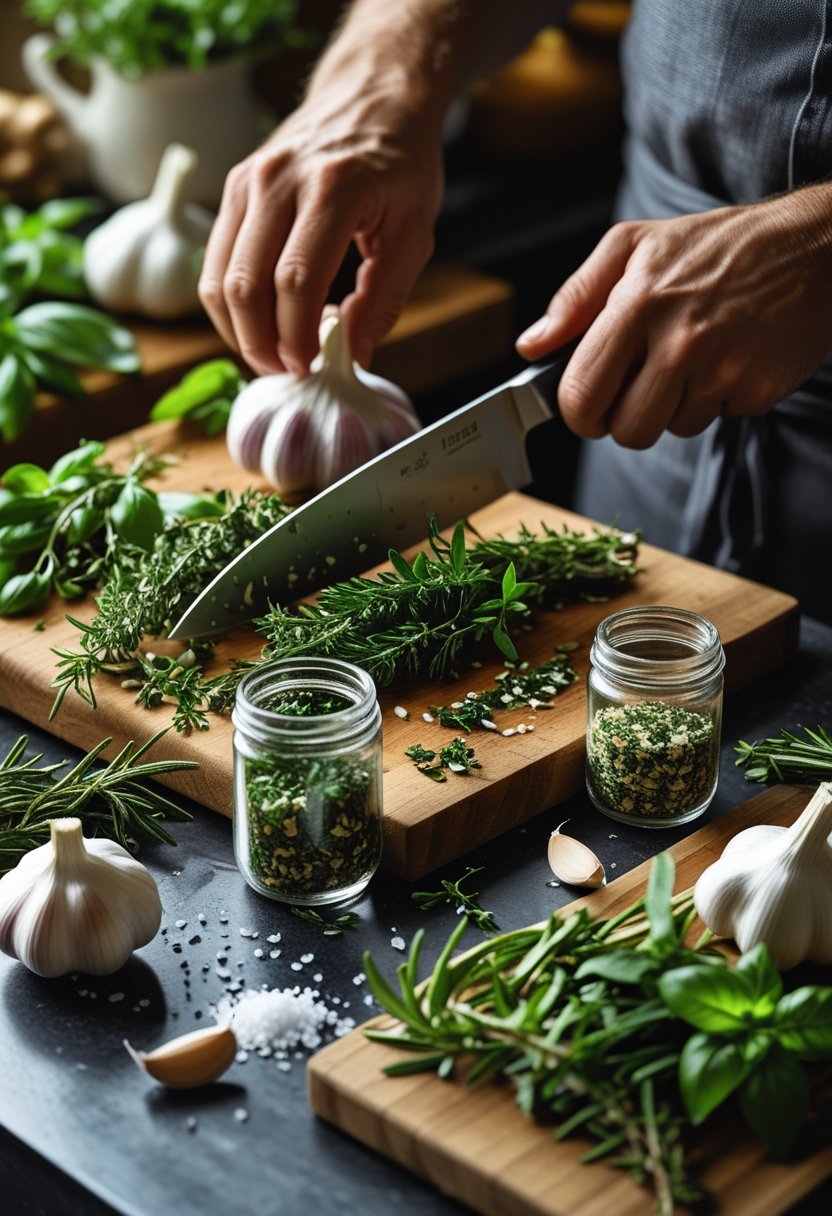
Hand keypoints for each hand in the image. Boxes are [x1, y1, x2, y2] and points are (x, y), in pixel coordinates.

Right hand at [199, 84, 443, 375]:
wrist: (372, 95)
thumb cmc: (400, 163)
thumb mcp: (413, 233)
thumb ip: (382, 299)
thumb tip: (354, 356)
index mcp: (332, 187)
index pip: (295, 280)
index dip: (296, 336)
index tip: (309, 367)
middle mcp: (279, 179)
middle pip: (246, 285)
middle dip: (261, 344)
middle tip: (287, 372)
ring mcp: (248, 180)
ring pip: (219, 277)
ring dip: (238, 331)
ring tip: (272, 355)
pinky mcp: (234, 188)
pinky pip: (216, 261)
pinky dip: (231, 303)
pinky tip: (262, 321)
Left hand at [516, 185, 831, 447]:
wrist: (810, 248)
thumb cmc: (714, 245)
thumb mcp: (633, 246)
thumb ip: (575, 298)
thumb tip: (532, 346)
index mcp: (639, 303)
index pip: (582, 393)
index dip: (577, 412)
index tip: (586, 407)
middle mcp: (681, 341)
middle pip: (626, 431)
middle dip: (624, 419)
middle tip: (638, 387)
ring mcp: (724, 369)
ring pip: (670, 430)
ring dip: (673, 406)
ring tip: (691, 358)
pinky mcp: (757, 390)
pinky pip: (714, 420)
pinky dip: (714, 399)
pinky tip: (726, 359)